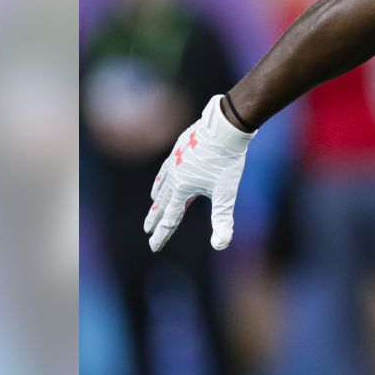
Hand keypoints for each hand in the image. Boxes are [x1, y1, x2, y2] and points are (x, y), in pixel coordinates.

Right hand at [144, 95, 254, 251]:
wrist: (224, 127)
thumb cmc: (226, 161)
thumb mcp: (226, 193)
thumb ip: (222, 219)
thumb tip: (221, 245)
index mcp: (182, 189)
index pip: (170, 218)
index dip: (162, 235)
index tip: (154, 247)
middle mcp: (174, 176)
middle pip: (162, 203)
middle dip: (156, 219)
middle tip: (148, 230)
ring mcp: (176, 161)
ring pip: (163, 183)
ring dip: (158, 197)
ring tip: (154, 203)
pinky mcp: (180, 148)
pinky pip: (167, 166)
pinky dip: (163, 176)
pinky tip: (167, 173)